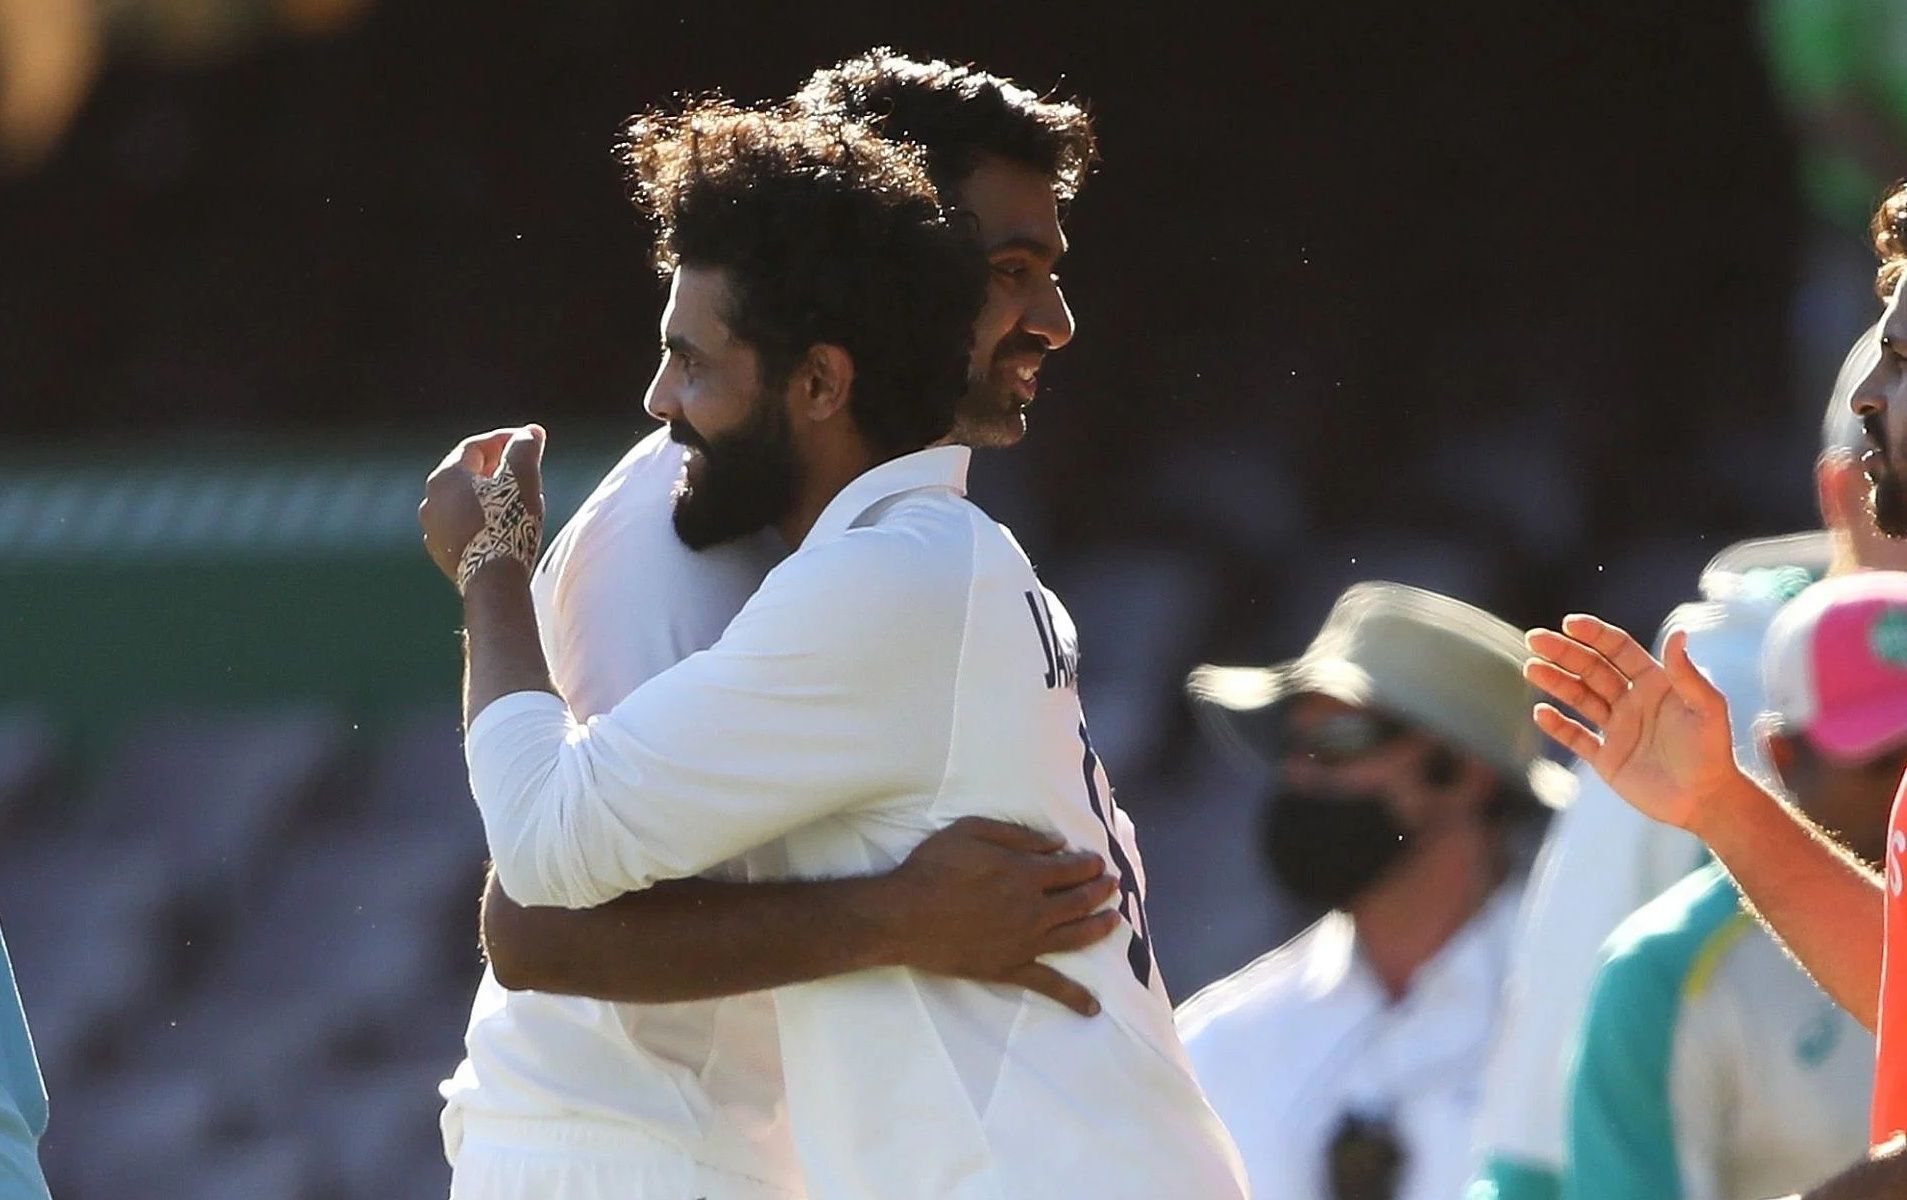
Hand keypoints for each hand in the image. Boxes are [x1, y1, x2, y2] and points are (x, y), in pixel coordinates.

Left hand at [419, 425, 546, 582]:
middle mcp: (431, 499)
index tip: (529, 441)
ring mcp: (433, 529)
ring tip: (512, 499)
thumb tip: (530, 432)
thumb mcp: (522, 477)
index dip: (505, 439)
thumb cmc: (507, 522)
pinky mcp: (441, 553)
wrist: (493, 579)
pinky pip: (460, 526)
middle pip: (465, 473)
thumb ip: (524, 448)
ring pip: (461, 502)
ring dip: (485, 495)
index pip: (476, 446)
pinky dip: (478, 519)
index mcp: (446, 476)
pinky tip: (498, 525)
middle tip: (521, 467)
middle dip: (495, 467)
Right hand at [883, 817, 1121, 1015]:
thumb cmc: (933, 867)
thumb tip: (1058, 842)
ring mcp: (1025, 942)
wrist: (904, 916)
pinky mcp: (1009, 968)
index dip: (1088, 863)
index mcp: (1026, 873)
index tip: (1098, 861)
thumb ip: (1018, 835)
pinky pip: (1048, 984)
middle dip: (1101, 890)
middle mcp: (1034, 909)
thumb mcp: (972, 831)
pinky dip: (1072, 997)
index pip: (1071, 868)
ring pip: (1075, 936)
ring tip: (1116, 921)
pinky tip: (1092, 1008)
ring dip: (1100, 927)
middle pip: (1079, 900)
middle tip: (1113, 884)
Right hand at [1524, 613, 1747, 836]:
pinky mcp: (1606, 758)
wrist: (1705, 801)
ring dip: (1555, 681)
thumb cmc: (1712, 752)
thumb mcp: (1707, 708)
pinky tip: (1541, 712)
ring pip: (1579, 698)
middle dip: (1563, 652)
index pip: (1618, 650)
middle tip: (1535, 639)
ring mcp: (1617, 729)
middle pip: (1591, 669)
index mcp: (1655, 683)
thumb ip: (1688, 674)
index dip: (1594, 635)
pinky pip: (1576, 737)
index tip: (1569, 624)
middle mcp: (1632, 701)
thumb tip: (1678, 632)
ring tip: (1531, 667)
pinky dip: (1558, 725)